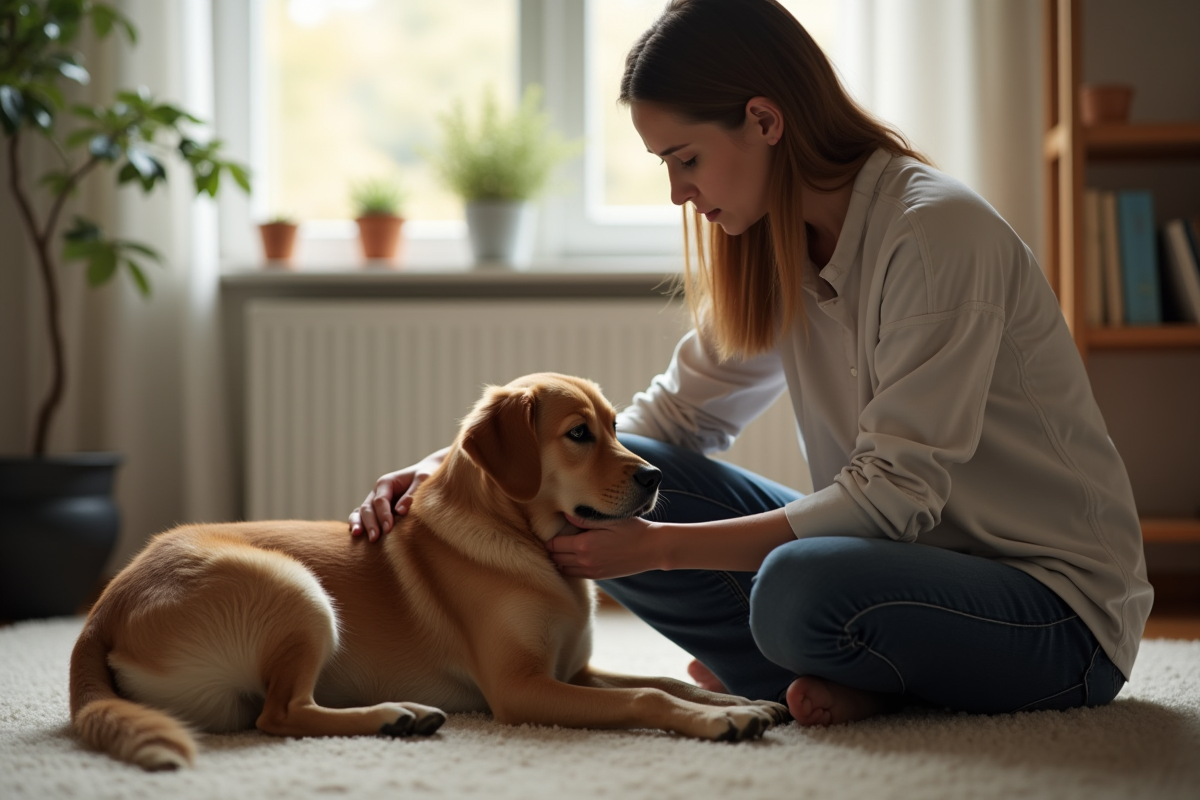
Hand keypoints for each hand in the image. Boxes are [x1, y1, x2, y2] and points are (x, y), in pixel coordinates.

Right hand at [349, 448, 447, 541]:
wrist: (427, 475)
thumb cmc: (426, 476)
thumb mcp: (423, 479)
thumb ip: (412, 493)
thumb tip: (400, 511)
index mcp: (387, 483)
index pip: (380, 500)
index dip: (383, 515)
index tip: (388, 529)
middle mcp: (377, 492)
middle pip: (368, 507)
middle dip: (370, 523)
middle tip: (375, 538)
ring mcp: (374, 502)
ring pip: (361, 512)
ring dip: (359, 524)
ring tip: (358, 536)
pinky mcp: (376, 512)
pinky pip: (362, 518)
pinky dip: (358, 524)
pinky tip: (357, 536)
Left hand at [546, 515, 662, 578]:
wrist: (652, 548)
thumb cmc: (633, 530)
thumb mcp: (609, 519)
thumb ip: (585, 518)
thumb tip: (565, 514)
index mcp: (584, 545)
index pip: (554, 544)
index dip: (551, 537)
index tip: (554, 528)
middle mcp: (584, 561)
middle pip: (555, 558)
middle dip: (553, 549)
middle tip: (556, 536)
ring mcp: (592, 571)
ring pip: (563, 569)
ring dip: (560, 559)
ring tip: (564, 547)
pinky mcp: (599, 576)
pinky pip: (576, 574)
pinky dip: (570, 567)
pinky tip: (576, 556)